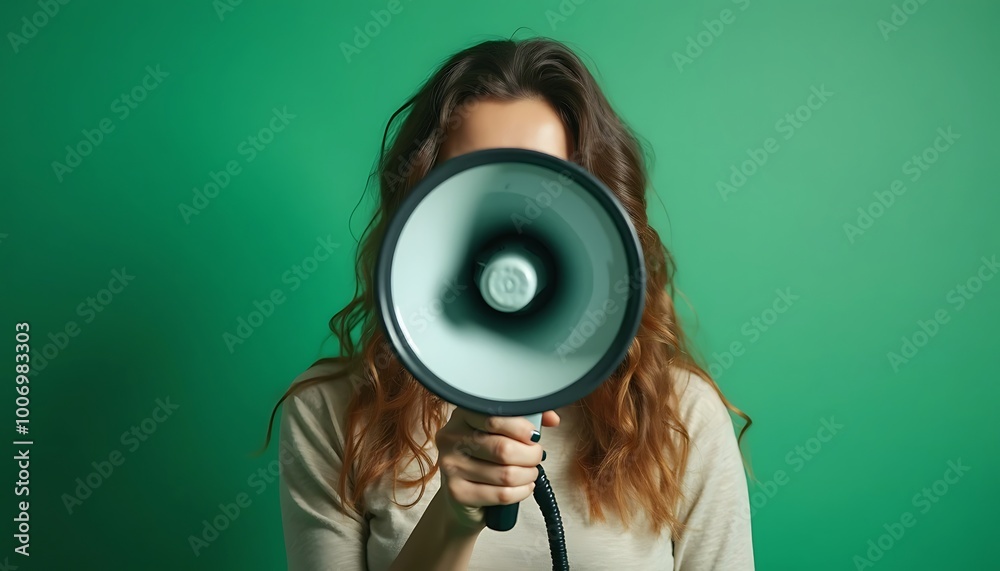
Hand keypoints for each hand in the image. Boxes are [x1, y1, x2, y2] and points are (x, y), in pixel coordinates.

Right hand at [434, 408, 560, 530]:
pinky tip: (524, 486)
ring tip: (530, 472)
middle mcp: (452, 439)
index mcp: (463, 416)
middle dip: (530, 455)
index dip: (521, 427)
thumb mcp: (501, 433)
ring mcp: (451, 467)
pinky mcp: (458, 492)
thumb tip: (552, 418)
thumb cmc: (484, 458)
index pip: (494, 417)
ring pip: (506, 474)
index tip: (534, 435)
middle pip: (503, 448)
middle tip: (535, 456)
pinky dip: (521, 491)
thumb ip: (525, 420)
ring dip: (528, 474)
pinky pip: (502, 494)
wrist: (460, 495)